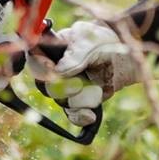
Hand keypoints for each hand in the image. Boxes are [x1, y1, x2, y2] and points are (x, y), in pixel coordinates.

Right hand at [39, 21, 158, 126]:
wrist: (124, 58)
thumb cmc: (103, 42)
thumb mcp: (90, 43)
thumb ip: (74, 56)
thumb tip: (58, 72)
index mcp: (52, 49)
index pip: (34, 59)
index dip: (39, 66)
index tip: (53, 69)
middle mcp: (54, 70)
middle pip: (45, 86)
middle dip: (62, 88)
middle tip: (78, 84)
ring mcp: (66, 87)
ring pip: (61, 101)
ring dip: (77, 99)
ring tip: (95, 91)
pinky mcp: (78, 101)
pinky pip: (72, 114)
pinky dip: (80, 117)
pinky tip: (90, 116)